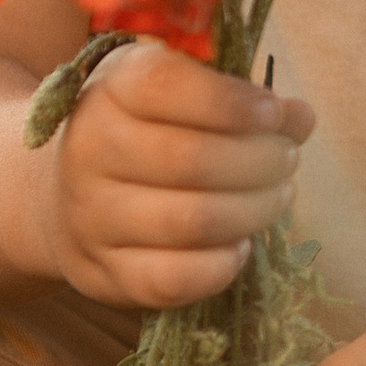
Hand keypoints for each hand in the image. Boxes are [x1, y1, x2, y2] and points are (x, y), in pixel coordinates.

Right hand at [40, 43, 314, 310]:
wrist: (64, 193)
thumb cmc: (144, 130)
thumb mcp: (180, 91)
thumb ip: (239, 98)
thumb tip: (300, 119)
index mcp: (112, 89)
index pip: (166, 86)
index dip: (232, 101)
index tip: (274, 113)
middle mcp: (90, 148)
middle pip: (192, 159)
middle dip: (261, 161)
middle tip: (287, 160)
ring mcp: (92, 215)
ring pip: (191, 221)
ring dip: (254, 210)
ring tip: (275, 197)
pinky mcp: (102, 272)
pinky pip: (172, 279)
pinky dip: (222, 266)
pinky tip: (240, 246)